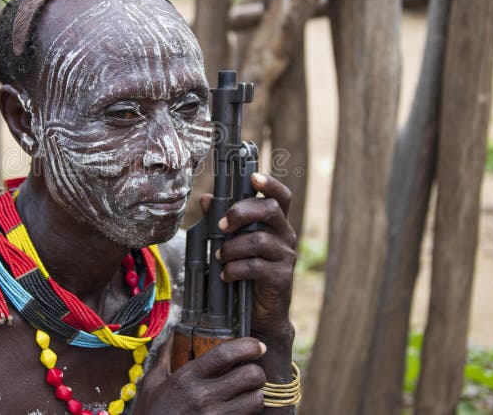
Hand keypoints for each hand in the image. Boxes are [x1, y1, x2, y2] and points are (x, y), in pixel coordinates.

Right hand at [134, 336, 265, 413]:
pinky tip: (239, 410)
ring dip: (255, 395)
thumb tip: (172, 334)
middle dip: (257, 372)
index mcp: (186, 378)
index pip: (224, 354)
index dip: (247, 346)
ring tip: (247, 394)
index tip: (256, 346)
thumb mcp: (151, 384)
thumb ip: (164, 358)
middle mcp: (202, 397)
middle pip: (249, 375)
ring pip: (255, 400)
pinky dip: (249, 413)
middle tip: (252, 373)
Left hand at [201, 173, 296, 344]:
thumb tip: (206, 199)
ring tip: (219, 257)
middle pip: (271, 210)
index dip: (270, 184)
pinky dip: (235, 269)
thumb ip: (221, 221)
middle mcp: (285, 235)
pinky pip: (256, 266)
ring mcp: (286, 256)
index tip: (253, 177)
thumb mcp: (231, 244)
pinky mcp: (281, 277)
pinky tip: (225, 275)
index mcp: (275, 223)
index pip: (280, 196)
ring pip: (259, 240)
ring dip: (232, 247)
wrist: (260, 314)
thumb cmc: (245, 273)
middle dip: (242, 212)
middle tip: (221, 225)